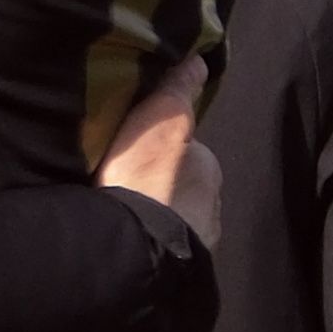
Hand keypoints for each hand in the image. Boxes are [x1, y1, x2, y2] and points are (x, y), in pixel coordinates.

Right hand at [96, 51, 223, 252]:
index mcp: (208, 168)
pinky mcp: (180, 271)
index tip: (136, 148)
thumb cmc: (150, 177)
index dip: (162, 146)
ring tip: (121, 211)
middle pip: (182, 185)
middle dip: (161, 183)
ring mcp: (198, 242)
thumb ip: (179, 90)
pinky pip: (164, 246)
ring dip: (156, 214)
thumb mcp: (161, 118)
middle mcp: (211, 205)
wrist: (140, 250)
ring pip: (175, 218)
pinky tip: (127, 238)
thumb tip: (201, 60)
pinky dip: (150, 240)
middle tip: (124, 179)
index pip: (187, 150)